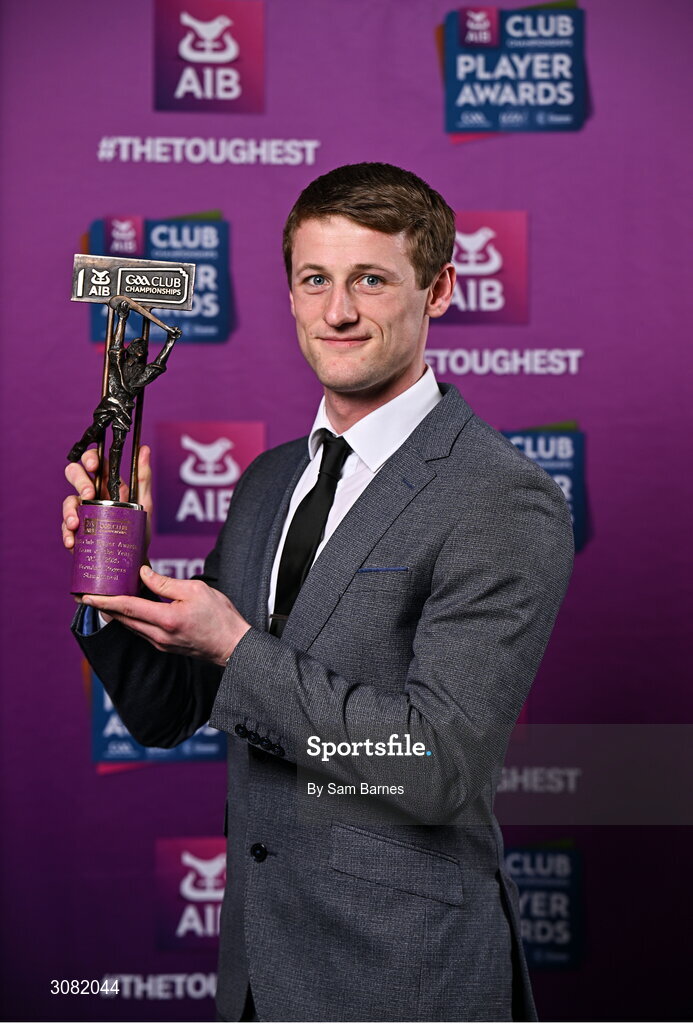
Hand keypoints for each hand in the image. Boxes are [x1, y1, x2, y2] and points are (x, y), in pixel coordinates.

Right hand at [62, 445, 153, 551]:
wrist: (134, 559)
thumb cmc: (138, 529)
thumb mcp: (144, 503)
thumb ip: (143, 477)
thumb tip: (144, 449)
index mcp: (109, 483)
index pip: (95, 461)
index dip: (90, 458)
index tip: (94, 466)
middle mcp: (93, 494)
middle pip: (75, 474)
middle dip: (78, 480)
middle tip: (89, 493)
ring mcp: (83, 511)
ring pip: (68, 500)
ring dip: (69, 509)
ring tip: (76, 523)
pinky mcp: (77, 530)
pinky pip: (65, 527)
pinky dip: (66, 533)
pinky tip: (72, 540)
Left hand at [82, 566, 250, 665]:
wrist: (233, 646)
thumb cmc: (220, 617)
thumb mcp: (196, 590)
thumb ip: (166, 583)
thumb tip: (142, 575)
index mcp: (166, 619)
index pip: (128, 607)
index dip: (105, 600)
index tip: (86, 595)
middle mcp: (159, 635)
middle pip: (124, 619)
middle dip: (104, 607)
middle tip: (88, 594)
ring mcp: (161, 644)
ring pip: (131, 626)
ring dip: (117, 613)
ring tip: (105, 599)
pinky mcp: (165, 647)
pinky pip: (141, 631)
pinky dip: (131, 619)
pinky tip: (129, 609)